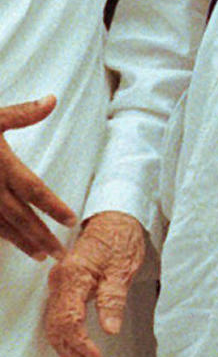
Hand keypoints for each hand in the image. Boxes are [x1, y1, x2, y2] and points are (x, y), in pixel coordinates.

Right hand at [0, 96, 76, 258]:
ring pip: (3, 228)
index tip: (71, 221)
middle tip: (60, 254)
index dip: (54, 207)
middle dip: (42, 235)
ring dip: (22, 243)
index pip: (34, 190)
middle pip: (22, 217)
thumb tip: (52, 100)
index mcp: (3, 166)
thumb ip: (23, 113)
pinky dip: (0, 238)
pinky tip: (9, 245)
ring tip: (40, 255)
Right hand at [45, 211, 145, 356]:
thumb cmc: (120, 237)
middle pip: (58, 330)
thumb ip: (113, 299)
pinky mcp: (64, 287)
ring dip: (71, 354)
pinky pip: (59, 320)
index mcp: (73, 277)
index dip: (82, 348)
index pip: (69, 322)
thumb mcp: (122, 268)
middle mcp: (60, 282)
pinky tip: (80, 353)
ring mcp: (59, 285)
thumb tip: (109, 329)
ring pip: (55, 328)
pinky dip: (69, 340)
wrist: (114, 216)